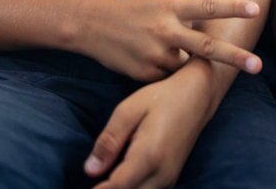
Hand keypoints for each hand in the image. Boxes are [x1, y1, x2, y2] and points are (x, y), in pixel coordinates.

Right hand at [74, 0, 261, 81]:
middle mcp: (166, 30)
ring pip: (184, 67)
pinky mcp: (144, 73)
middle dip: (234, 57)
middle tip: (258, 65)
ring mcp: (156, 53)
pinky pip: (165, 78)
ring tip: (162, 51)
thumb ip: (181, 18)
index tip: (255, 9)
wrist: (90, 23)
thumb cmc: (127, 10)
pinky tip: (148, 60)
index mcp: (170, 7)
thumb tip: (205, 35)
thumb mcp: (157, 3)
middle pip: (207, 46)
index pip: (208, 7)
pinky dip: (165, 73)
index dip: (232, 8)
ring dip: (185, 64)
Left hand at [84, 60, 215, 188]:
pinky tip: (117, 181)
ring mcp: (169, 179)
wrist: (197, 96)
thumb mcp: (129, 110)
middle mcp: (162, 174)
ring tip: (102, 181)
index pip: (117, 187)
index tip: (78, 188)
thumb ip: (109, 141)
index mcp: (149, 155)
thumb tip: (90, 170)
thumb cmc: (161, 97)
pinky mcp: (171, 178)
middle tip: (87, 184)